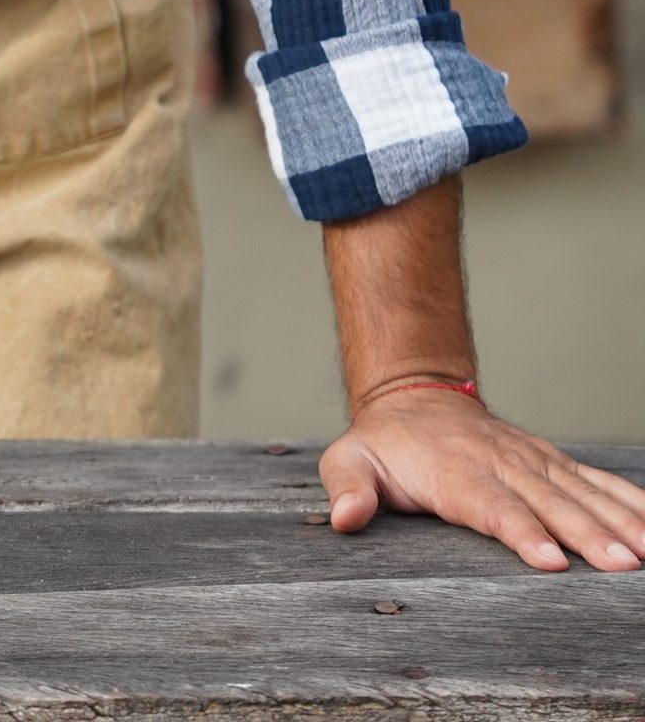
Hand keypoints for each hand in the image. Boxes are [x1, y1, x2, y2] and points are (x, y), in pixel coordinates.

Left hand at [322, 386, 644, 573]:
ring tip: (644, 552)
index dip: (521, 530)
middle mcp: (499, 462)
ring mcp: (530, 460)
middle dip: (584, 534)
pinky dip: (625, 498)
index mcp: (454, 470)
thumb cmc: (385, 444)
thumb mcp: (351, 459)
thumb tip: (346, 519)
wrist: (415, 396)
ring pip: (578, 491)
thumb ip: (348, 488)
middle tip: (620, 565)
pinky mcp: (549, 461)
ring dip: (614, 521)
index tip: (550, 559)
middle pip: (546, 502)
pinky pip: (593, 479)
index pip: (491, 504)